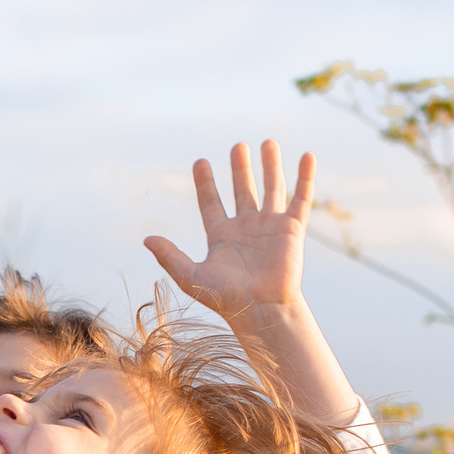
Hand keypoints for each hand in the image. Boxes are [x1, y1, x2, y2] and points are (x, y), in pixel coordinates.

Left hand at [145, 141, 316, 322]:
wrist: (262, 310)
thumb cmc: (226, 299)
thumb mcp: (191, 276)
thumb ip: (170, 256)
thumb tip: (146, 238)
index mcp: (221, 236)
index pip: (211, 202)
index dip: (205, 183)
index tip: (201, 161)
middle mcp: (246, 228)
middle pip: (242, 190)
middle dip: (240, 168)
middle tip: (237, 146)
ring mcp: (270, 226)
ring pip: (271, 189)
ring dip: (270, 166)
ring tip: (268, 143)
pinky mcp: (292, 229)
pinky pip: (301, 198)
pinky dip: (304, 177)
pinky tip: (307, 156)